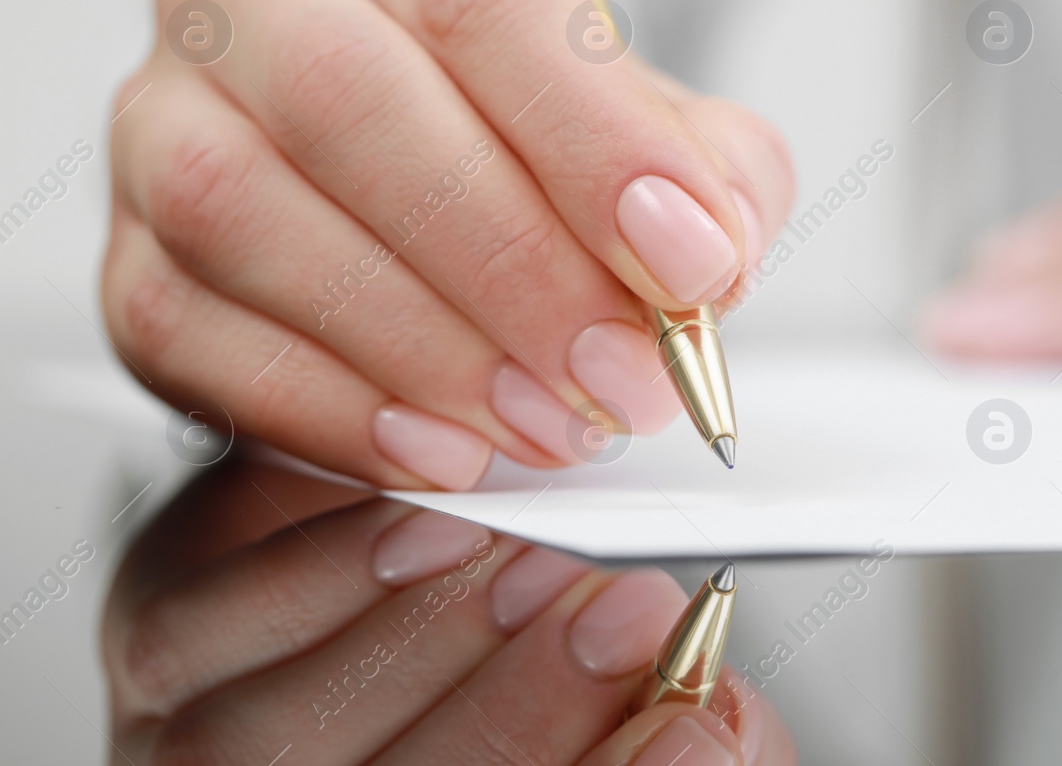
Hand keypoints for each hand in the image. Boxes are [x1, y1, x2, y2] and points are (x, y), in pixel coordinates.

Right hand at [102, 0, 792, 488]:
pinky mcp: (125, 251)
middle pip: (354, 101)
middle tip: (623, 372)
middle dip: (513, 263)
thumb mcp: (647, 109)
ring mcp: (162, 112)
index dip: (592, 138)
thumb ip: (705, 163)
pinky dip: (327, 406)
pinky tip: (441, 441)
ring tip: (548, 419)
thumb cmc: (529, 119)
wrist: (414, 144)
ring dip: (423, 345)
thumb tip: (706, 250)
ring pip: (250, 214)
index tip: (688, 258)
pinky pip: (191, 329)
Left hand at [104, 461, 791, 764]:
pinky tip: (420, 518)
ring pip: (271, 740)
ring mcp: (195, 751)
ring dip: (420, 637)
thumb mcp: (624, 688)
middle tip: (624, 616)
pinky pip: (195, 633)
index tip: (695, 724)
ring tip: (535, 556)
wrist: (396, 547)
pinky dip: (320, 573)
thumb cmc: (509, 645)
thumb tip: (711, 720)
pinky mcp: (152, 646)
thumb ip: (670, 711)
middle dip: (519, 712)